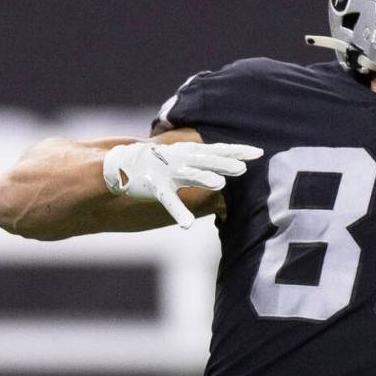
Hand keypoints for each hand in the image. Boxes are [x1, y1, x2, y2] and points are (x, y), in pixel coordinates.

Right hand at [103, 141, 262, 227]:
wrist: (116, 166)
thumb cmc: (154, 165)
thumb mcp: (181, 162)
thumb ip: (200, 167)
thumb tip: (225, 181)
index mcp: (188, 153)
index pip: (218, 150)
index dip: (237, 150)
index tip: (258, 152)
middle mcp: (180, 159)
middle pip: (208, 160)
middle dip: (226, 162)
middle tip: (246, 165)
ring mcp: (166, 172)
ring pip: (189, 175)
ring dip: (204, 177)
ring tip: (220, 183)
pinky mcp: (153, 187)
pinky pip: (167, 201)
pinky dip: (178, 212)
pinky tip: (186, 225)